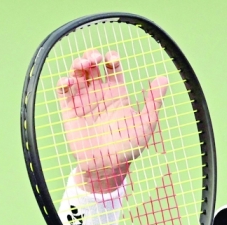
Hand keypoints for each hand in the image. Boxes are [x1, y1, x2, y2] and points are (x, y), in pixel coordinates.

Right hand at [57, 50, 168, 193]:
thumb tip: (163, 77)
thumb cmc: (129, 147)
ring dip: (77, 64)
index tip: (112, 59)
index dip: (111, 58)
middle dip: (91, 56)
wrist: (108, 167)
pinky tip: (69, 81)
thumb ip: (153, 101)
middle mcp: (99, 94)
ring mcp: (83, 101)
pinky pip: (63, 92)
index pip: (112, 68)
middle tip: (94, 58)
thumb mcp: (145, 124)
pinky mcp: (69, 111)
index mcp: (117, 94)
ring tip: (82, 66)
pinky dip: (63, 82)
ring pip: (77, 75)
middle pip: (92, 66)